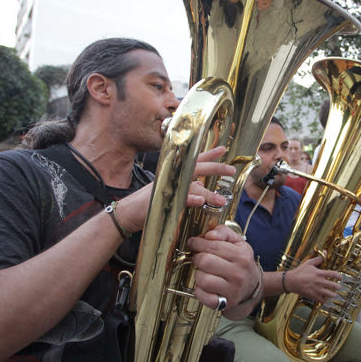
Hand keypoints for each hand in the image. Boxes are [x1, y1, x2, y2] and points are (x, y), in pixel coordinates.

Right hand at [116, 146, 235, 231]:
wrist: (128, 213)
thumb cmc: (149, 203)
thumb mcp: (170, 191)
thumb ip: (187, 187)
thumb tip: (201, 184)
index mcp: (174, 173)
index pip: (194, 161)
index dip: (209, 154)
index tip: (223, 149)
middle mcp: (172, 176)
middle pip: (196, 168)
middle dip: (215, 167)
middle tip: (231, 169)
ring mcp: (167, 187)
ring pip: (192, 186)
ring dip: (209, 193)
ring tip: (222, 200)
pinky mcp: (162, 201)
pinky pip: (180, 199)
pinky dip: (191, 199)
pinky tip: (200, 201)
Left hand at [188, 226, 259, 312]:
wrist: (252, 286)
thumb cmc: (241, 262)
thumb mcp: (238, 243)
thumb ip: (223, 232)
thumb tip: (209, 235)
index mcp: (242, 255)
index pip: (212, 246)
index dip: (197, 243)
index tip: (193, 243)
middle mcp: (238, 273)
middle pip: (205, 261)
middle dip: (197, 258)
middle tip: (198, 258)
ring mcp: (232, 290)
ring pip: (202, 279)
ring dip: (198, 274)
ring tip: (204, 272)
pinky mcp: (225, 303)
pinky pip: (202, 296)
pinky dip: (199, 290)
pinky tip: (205, 286)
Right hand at [285, 255, 341, 303]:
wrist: (291, 281)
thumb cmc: (300, 271)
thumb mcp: (309, 263)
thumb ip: (318, 259)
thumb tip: (325, 252)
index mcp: (319, 273)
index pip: (333, 274)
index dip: (339, 276)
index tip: (340, 278)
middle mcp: (319, 282)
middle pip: (334, 286)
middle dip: (338, 287)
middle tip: (338, 287)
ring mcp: (317, 290)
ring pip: (330, 294)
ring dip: (334, 295)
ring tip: (334, 294)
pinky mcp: (313, 296)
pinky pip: (323, 300)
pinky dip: (326, 300)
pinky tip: (326, 298)